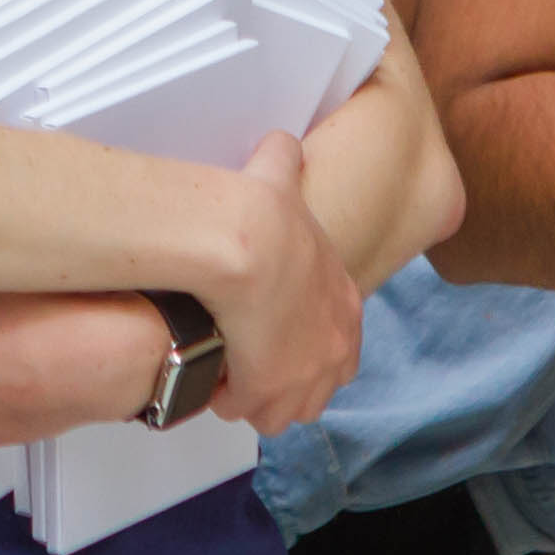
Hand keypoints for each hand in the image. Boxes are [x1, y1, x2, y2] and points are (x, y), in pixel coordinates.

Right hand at [189, 130, 363, 436]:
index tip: (271, 338)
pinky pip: (255, 411)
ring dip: (260, 395)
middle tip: (246, 362)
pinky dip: (233, 399)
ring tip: (227, 373)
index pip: (338, 343)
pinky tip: (212, 378)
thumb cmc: (261, 214)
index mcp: (342, 301)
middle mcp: (334, 341)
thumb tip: (278, 143)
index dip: (302, 344)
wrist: (247, 241)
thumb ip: (284, 163)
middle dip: (284, 378)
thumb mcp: (281, 179)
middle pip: (316, 383)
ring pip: (288, 405)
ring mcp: (308, 370)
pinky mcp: (273, 389)